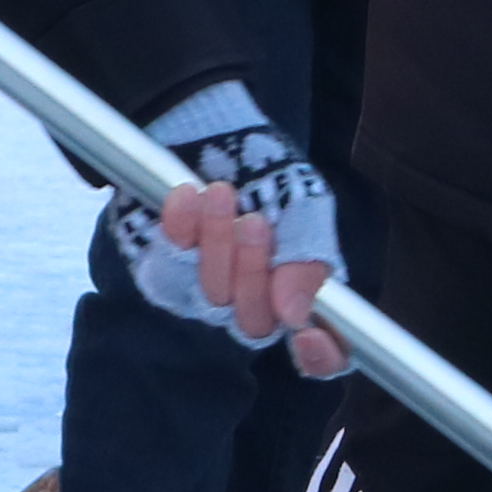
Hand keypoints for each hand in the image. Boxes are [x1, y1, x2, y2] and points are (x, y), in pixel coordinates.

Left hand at [113, 85, 349, 372]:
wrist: (214, 132)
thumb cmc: (269, 173)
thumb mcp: (304, 204)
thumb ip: (307, 258)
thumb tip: (295, 317)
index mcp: (304, 294)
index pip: (323, 356)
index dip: (322, 358)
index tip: (310, 336)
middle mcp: (258, 304)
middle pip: (257, 324)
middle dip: (254, 272)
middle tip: (255, 223)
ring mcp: (210, 294)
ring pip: (212, 298)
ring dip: (216, 243)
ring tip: (220, 192)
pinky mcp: (168, 275)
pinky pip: (170, 272)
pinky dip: (179, 231)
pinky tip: (185, 196)